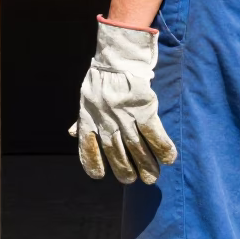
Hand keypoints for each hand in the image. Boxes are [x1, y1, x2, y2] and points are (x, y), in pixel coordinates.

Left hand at [69, 17, 177, 184]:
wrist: (119, 58)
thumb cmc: (101, 79)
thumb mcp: (85, 99)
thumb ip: (82, 120)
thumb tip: (71, 134)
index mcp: (89, 119)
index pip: (87, 149)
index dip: (94, 164)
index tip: (99, 176)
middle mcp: (106, 122)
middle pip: (117, 154)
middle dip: (126, 171)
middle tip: (137, 180)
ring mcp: (125, 117)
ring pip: (137, 149)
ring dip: (146, 166)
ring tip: (152, 178)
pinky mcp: (144, 109)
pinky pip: (154, 135)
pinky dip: (162, 149)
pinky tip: (168, 159)